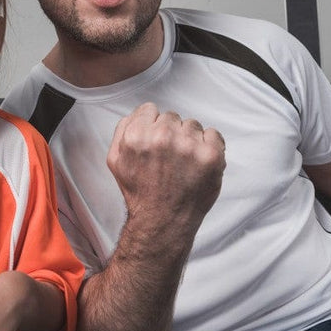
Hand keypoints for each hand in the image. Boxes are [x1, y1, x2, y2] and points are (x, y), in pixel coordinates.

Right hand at [107, 102, 225, 225]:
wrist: (163, 221)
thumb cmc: (141, 193)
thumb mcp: (116, 160)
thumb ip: (123, 130)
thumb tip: (139, 115)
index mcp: (137, 135)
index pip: (150, 110)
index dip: (152, 126)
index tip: (155, 141)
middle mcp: (163, 137)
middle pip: (172, 117)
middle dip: (171, 134)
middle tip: (168, 157)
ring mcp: (189, 146)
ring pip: (193, 125)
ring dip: (190, 140)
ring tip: (183, 163)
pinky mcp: (211, 155)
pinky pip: (214, 134)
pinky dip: (209, 146)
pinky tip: (198, 162)